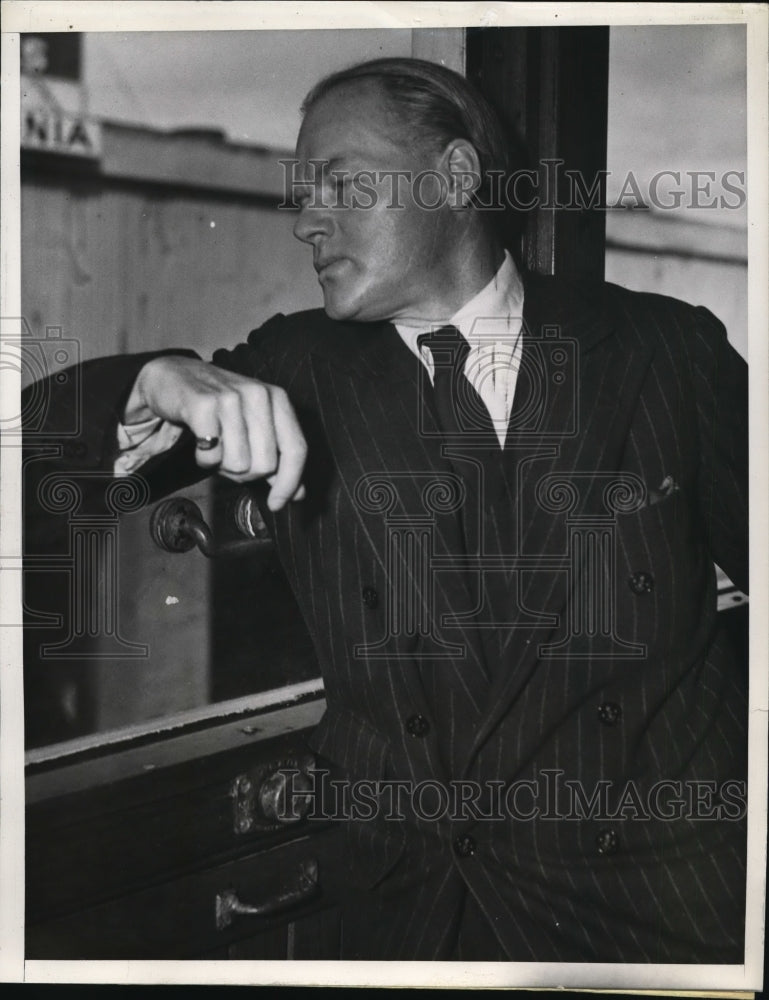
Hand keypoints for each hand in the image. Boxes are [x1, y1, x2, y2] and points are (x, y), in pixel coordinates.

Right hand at [125, 356, 306, 509]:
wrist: (174, 377)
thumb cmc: (218, 406)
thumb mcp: (253, 427)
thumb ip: (278, 459)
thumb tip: (298, 494)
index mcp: (278, 399)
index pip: (296, 449)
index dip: (289, 483)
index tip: (277, 504)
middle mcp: (258, 395)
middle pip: (265, 464)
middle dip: (245, 473)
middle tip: (230, 457)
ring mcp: (231, 397)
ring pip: (238, 463)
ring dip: (221, 464)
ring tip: (214, 445)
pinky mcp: (203, 405)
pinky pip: (211, 456)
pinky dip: (203, 458)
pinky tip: (200, 442)